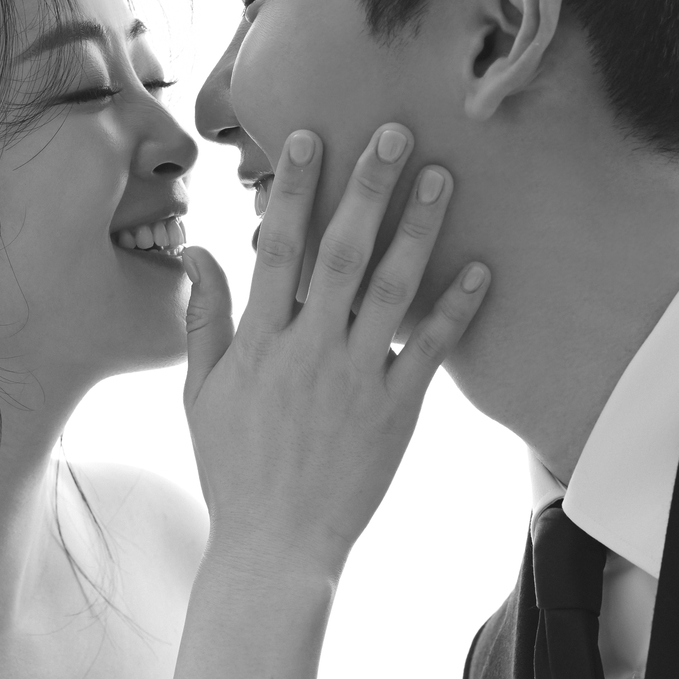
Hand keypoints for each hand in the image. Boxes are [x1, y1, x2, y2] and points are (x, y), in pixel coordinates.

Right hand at [181, 123, 488, 579]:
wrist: (276, 545)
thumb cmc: (234, 468)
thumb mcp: (200, 394)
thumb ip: (203, 320)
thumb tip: (197, 253)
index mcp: (259, 343)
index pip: (276, 249)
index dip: (292, 189)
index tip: (309, 138)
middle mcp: (309, 350)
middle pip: (342, 253)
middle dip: (367, 187)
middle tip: (394, 132)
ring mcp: (356, 378)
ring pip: (392, 289)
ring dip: (418, 229)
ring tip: (441, 177)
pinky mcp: (396, 410)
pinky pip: (430, 350)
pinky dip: (456, 309)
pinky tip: (481, 269)